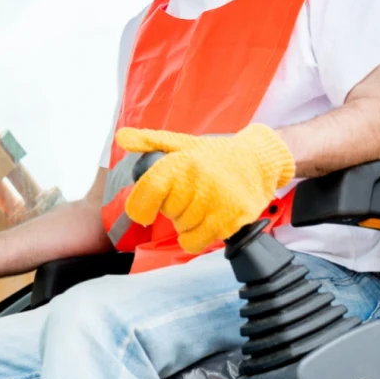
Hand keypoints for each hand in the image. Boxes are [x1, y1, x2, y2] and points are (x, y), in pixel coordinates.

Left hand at [114, 124, 295, 252]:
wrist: (259, 162)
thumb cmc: (215, 155)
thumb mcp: (182, 143)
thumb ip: (149, 141)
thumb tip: (120, 137)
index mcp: (182, 162)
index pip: (149, 191)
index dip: (140, 206)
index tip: (143, 211)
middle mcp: (198, 181)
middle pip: (167, 213)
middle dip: (174, 209)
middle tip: (190, 195)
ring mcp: (216, 202)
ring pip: (182, 229)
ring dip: (187, 224)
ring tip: (202, 205)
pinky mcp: (231, 220)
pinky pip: (197, 242)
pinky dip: (197, 237)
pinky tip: (208, 220)